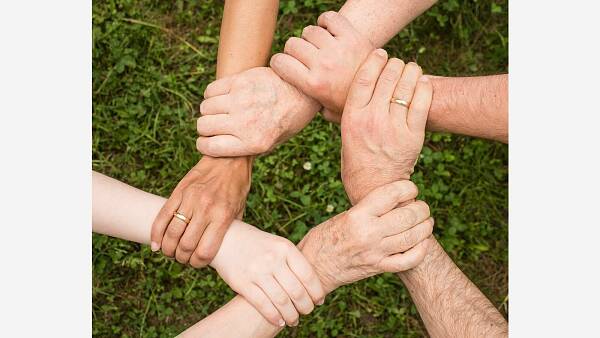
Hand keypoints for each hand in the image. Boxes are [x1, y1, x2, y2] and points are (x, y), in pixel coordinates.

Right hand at [150, 156, 250, 267]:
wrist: (229, 158)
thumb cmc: (237, 186)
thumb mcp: (239, 210)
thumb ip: (229, 230)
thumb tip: (220, 250)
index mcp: (222, 216)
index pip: (204, 251)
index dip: (198, 263)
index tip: (197, 263)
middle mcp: (205, 209)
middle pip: (185, 245)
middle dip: (182, 258)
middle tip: (183, 259)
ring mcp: (190, 199)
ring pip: (171, 233)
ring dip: (168, 249)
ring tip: (171, 252)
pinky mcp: (179, 192)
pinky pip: (162, 216)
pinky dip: (156, 233)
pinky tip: (156, 244)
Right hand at [195, 67, 320, 156]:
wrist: (303, 91)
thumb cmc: (287, 120)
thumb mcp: (272, 143)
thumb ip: (247, 148)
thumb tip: (218, 150)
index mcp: (253, 143)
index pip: (209, 147)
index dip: (204, 145)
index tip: (208, 141)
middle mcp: (245, 122)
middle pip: (203, 126)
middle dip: (206, 128)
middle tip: (216, 125)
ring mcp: (241, 100)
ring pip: (205, 107)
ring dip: (209, 110)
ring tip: (221, 110)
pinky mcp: (240, 81)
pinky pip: (211, 90)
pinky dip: (212, 95)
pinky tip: (223, 97)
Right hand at [211, 221, 324, 326]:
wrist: (226, 238)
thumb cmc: (258, 245)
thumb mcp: (278, 245)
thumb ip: (293, 261)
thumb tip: (313, 286)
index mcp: (285, 248)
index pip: (308, 275)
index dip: (316, 292)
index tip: (319, 301)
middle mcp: (272, 259)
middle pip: (297, 291)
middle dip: (305, 307)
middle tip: (307, 312)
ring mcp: (257, 271)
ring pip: (281, 301)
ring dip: (291, 315)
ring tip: (294, 320)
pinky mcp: (242, 283)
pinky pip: (263, 305)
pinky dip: (274, 317)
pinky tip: (280, 321)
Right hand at [270, 11, 373, 121]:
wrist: (384, 91)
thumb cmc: (353, 104)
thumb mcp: (330, 113)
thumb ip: (312, 108)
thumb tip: (296, 107)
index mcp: (313, 85)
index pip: (280, 63)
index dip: (278, 62)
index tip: (284, 65)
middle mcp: (323, 65)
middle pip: (293, 44)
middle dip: (294, 50)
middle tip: (303, 57)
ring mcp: (338, 49)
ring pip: (309, 31)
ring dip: (311, 37)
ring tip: (318, 46)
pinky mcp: (352, 36)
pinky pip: (329, 18)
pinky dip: (326, 21)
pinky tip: (328, 31)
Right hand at [298, 181, 433, 292]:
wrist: (314, 267)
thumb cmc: (326, 237)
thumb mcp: (344, 216)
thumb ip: (369, 209)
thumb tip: (396, 200)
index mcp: (357, 215)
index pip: (392, 194)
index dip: (408, 188)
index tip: (411, 188)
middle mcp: (368, 233)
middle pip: (407, 216)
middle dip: (421, 208)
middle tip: (422, 207)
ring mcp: (375, 252)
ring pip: (413, 237)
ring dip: (425, 227)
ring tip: (426, 221)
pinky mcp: (378, 268)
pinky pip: (408, 260)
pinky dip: (421, 250)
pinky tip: (422, 242)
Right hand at [341, 49, 431, 203]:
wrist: (374, 187)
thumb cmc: (357, 159)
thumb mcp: (344, 134)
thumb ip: (346, 112)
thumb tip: (343, 89)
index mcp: (352, 117)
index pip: (364, 77)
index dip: (374, 60)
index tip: (380, 52)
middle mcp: (372, 119)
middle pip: (387, 77)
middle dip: (394, 64)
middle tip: (397, 64)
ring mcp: (393, 127)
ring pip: (406, 85)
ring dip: (411, 71)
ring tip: (411, 70)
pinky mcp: (413, 135)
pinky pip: (422, 102)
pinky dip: (424, 87)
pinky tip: (422, 82)